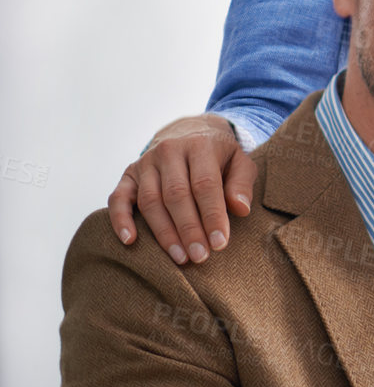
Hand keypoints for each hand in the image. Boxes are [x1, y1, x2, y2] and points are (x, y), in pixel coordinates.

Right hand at [108, 114, 255, 264]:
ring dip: (164, 232)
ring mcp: (146, 162)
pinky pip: (118, 198)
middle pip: (176, 195)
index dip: (212, 215)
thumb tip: (241, 209)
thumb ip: (242, 183)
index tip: (219, 243)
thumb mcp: (240, 160)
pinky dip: (120, 220)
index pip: (205, 185)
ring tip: (180, 257)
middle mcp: (169, 151)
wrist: (190, 129)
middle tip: (200, 256)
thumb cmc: (219, 153)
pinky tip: (129, 241)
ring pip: (150, 201)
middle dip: (189, 229)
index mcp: (200, 145)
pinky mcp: (129, 173)